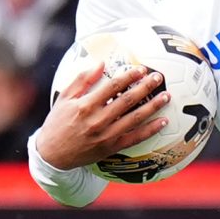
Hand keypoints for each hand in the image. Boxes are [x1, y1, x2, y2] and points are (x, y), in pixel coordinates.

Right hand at [31, 63, 165, 170]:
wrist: (53, 155)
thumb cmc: (58, 123)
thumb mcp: (64, 98)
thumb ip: (82, 80)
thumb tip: (100, 63)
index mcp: (86, 105)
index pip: (113, 87)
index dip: (129, 76)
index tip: (141, 69)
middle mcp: (98, 120)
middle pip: (127, 100)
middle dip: (145, 87)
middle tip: (159, 77)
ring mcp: (106, 135)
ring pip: (135, 118)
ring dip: (153, 107)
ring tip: (166, 96)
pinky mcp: (111, 147)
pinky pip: (135, 138)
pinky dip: (150, 130)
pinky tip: (163, 122)